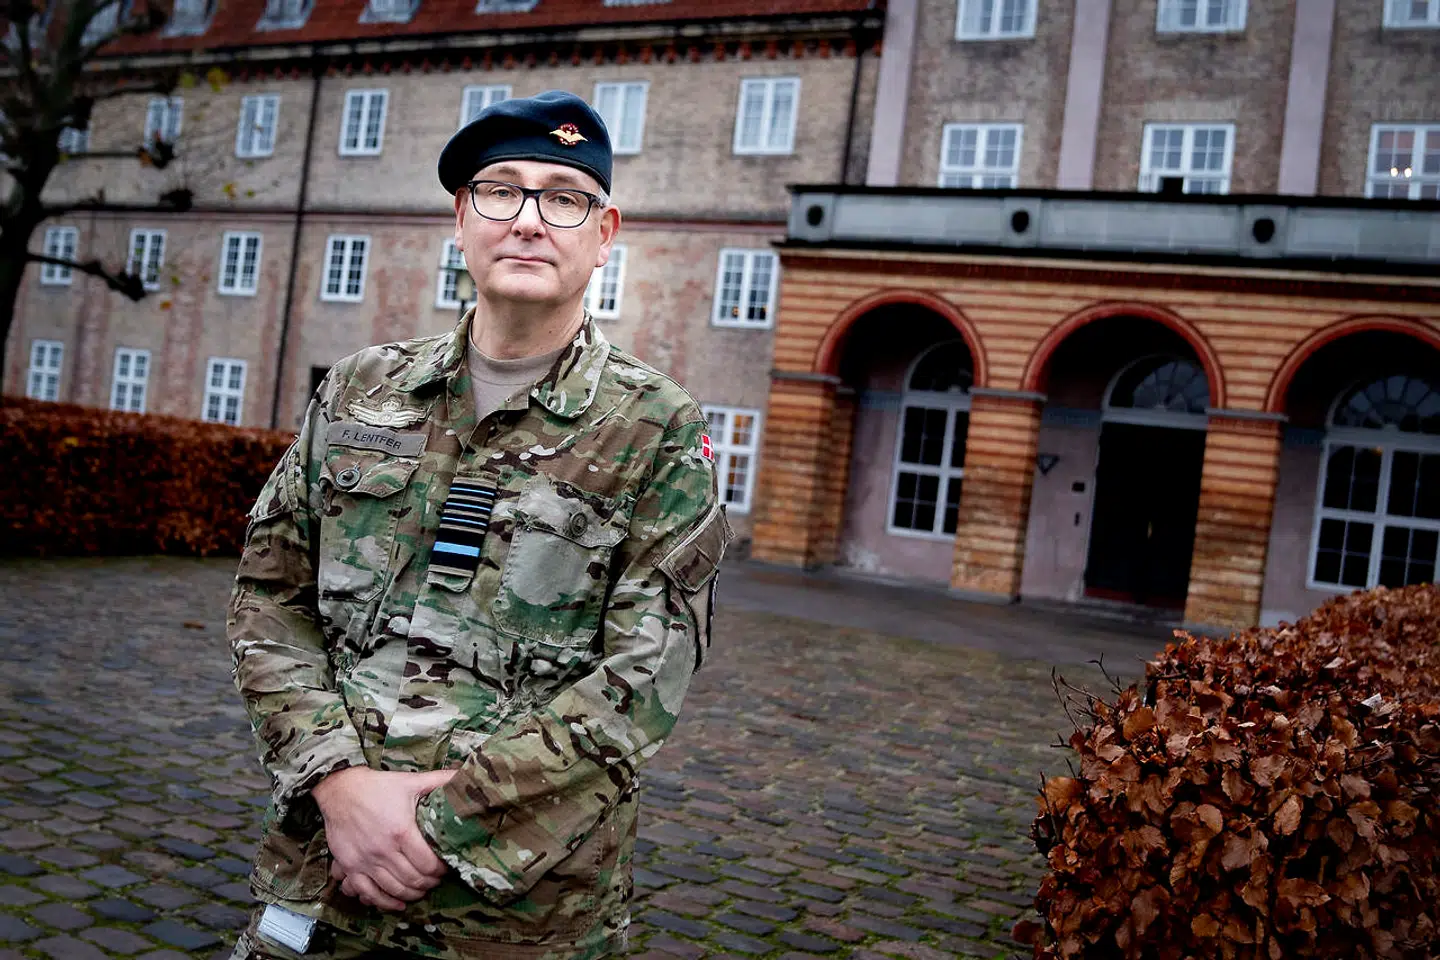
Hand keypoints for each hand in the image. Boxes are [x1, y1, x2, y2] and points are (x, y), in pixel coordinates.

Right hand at [312, 767, 456, 911]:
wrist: (340, 789)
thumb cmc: (378, 786)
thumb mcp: (412, 781)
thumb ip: (441, 780)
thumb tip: (467, 775)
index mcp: (401, 831)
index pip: (428, 864)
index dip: (441, 870)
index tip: (446, 867)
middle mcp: (383, 850)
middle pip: (413, 880)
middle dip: (429, 883)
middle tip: (436, 879)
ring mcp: (365, 860)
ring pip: (394, 890)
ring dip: (411, 894)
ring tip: (421, 889)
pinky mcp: (350, 866)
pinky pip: (368, 892)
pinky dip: (384, 902)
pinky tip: (397, 904)